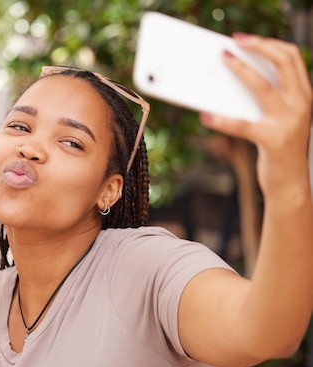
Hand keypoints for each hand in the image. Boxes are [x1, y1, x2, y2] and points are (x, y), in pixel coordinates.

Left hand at [200, 34, 311, 196]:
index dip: (268, 43)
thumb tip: (231, 81)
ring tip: (222, 62)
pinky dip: (222, 120)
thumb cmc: (277, 149)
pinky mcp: (273, 139)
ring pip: (263, 86)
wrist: (290, 184)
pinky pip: (242, 126)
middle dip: (257, 47)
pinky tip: (206, 116)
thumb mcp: (277, 118)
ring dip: (241, 70)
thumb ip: (265, 99)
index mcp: (304, 94)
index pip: (291, 57)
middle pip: (283, 61)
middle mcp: (301, 103)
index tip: (245, 39)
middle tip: (231, 44)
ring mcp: (289, 120)